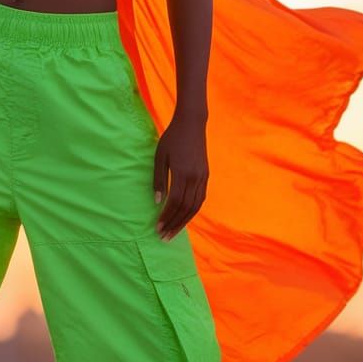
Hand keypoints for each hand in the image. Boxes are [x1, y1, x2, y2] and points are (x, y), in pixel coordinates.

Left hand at [153, 113, 208, 239]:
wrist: (192, 124)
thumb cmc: (171, 138)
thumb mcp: (159, 157)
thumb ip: (159, 180)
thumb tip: (156, 202)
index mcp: (183, 173)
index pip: (174, 202)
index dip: (166, 217)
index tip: (157, 229)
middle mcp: (195, 178)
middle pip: (185, 209)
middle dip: (174, 225)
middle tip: (164, 238)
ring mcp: (203, 178)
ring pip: (195, 207)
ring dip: (183, 222)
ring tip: (173, 232)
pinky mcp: (206, 176)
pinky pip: (200, 199)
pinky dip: (192, 211)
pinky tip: (184, 218)